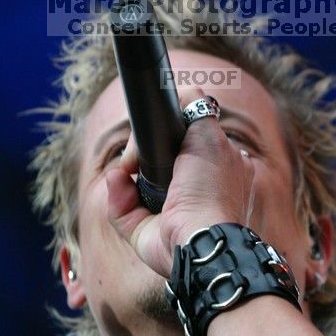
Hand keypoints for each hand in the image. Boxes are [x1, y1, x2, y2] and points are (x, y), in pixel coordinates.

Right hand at [106, 89, 255, 278]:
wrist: (200, 237)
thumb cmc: (210, 189)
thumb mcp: (211, 134)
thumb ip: (196, 108)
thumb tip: (180, 97)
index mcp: (218, 174)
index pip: (189, 146)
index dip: (169, 135)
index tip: (157, 130)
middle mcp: (194, 194)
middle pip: (156, 162)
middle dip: (141, 153)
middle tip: (138, 153)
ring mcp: (169, 215)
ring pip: (134, 185)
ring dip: (124, 171)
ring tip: (127, 167)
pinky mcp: (146, 233)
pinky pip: (122, 208)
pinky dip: (117, 193)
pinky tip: (119, 180)